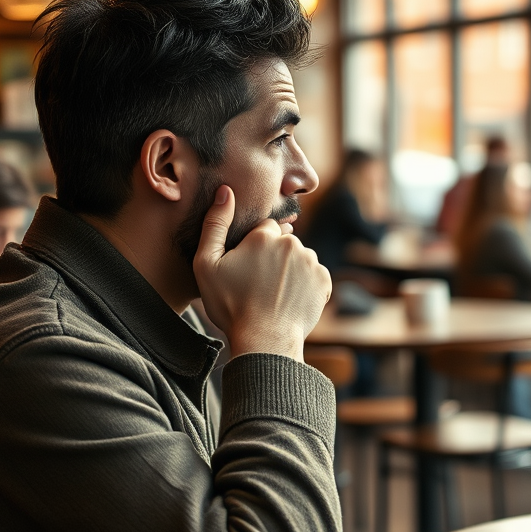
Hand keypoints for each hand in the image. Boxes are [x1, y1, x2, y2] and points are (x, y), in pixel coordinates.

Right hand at [193, 186, 331, 361]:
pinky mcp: (324, 280)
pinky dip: (305, 285)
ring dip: (291, 270)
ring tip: (275, 294)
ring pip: (300, 258)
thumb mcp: (206, 265)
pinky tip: (290, 300)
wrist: (264, 340)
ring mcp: (311, 262)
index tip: (247, 269)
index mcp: (265, 235)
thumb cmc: (231, 305)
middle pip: (284, 242)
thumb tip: (225, 191)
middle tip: (260, 284)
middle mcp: (292, 243)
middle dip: (274, 257)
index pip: (264, 229)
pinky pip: (314, 275)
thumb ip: (214, 225)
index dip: (254, 248)